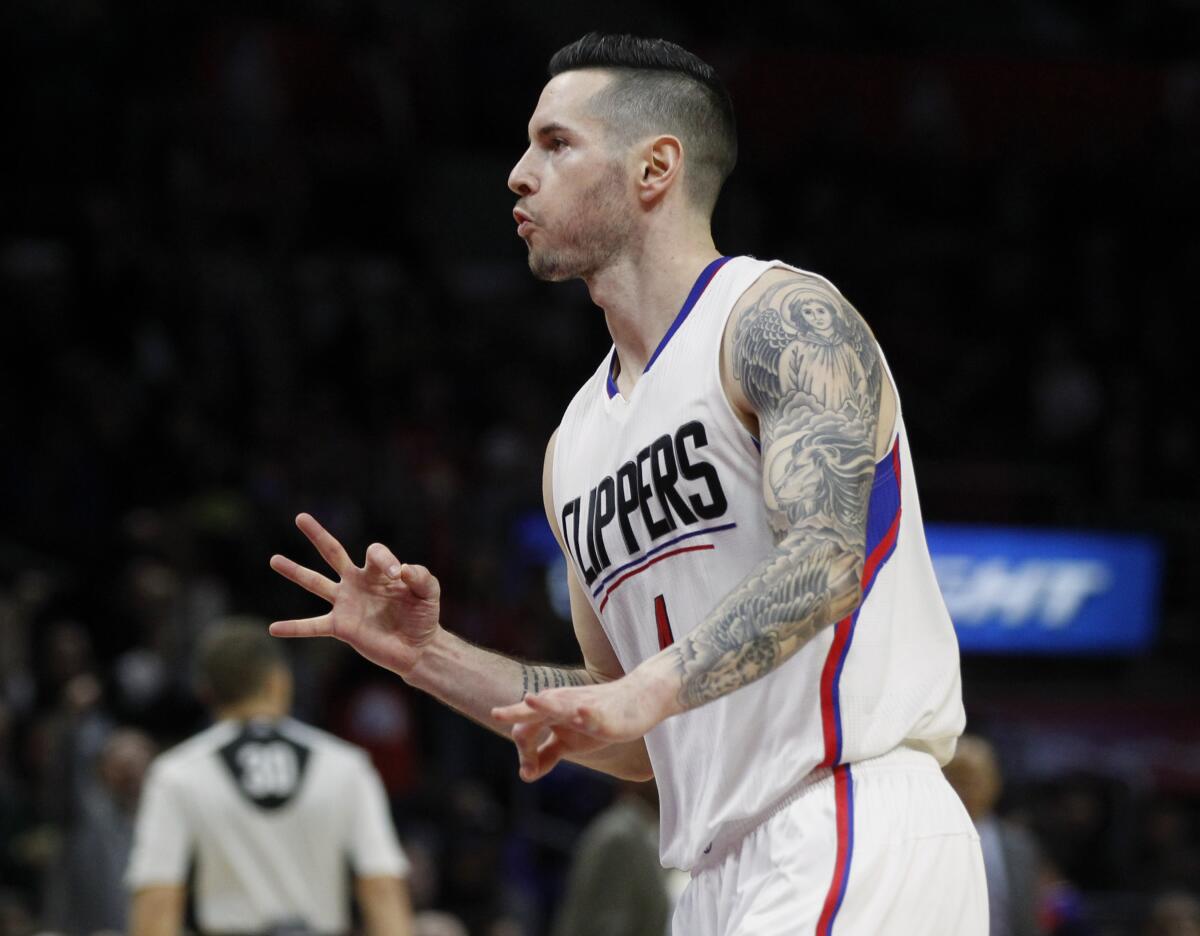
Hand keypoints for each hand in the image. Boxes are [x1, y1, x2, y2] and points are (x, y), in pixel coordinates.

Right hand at [269, 513, 439, 676]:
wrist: (418, 648)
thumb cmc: (424, 616)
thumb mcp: (429, 592)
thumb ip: (422, 576)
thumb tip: (402, 569)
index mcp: (378, 572)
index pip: (374, 552)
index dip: (385, 560)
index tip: (396, 575)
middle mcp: (357, 583)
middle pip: (333, 552)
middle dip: (318, 535)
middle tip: (301, 517)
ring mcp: (346, 604)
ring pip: (315, 583)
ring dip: (295, 571)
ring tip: (274, 559)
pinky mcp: (341, 628)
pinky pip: (313, 626)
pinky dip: (294, 628)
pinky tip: (273, 628)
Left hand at [492, 677, 664, 781]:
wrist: (637, 700)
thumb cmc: (597, 719)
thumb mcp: (569, 741)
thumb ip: (546, 754)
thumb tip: (526, 774)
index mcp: (550, 712)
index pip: (526, 730)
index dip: (524, 753)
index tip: (529, 774)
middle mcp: (562, 705)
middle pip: (534, 710)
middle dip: (516, 712)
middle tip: (496, 714)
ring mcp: (582, 707)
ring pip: (560, 705)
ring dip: (545, 704)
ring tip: (531, 699)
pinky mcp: (604, 714)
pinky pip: (594, 714)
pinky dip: (587, 715)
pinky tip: (581, 714)